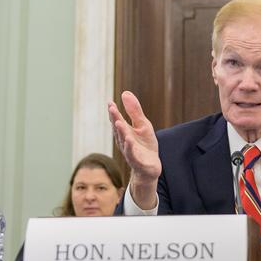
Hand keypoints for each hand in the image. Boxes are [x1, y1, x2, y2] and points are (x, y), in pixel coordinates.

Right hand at [108, 91, 161, 208]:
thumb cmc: (145, 145)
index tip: (110, 102)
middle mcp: (124, 141)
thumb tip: (124, 92)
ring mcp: (130, 151)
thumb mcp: (142, 125)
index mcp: (125, 131)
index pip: (117, 119)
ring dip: (120, 131)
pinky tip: (129, 139)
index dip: (114, 111)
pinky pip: (132, 154)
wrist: (150, 167)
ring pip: (123, 140)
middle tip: (111, 108)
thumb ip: (134, 111)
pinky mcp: (137, 161)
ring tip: (118, 122)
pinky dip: (129, 147)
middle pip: (118, 128)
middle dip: (114, 118)